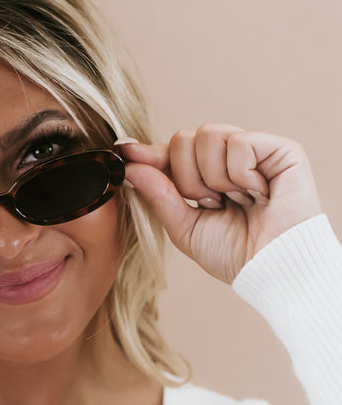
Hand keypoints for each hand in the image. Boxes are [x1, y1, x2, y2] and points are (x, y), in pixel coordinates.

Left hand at [117, 125, 321, 283]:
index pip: (171, 153)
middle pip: (182, 139)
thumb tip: (129, 165)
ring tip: (238, 200)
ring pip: (207, 135)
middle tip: (213, 204)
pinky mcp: (279, 148)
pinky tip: (259, 193)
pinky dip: (242, 174)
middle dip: (189, 179)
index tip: (125, 152)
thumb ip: (158, 195)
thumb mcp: (185, 227)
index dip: (149, 154)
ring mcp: (254, 150)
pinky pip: (238, 142)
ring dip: (215, 179)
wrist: (271, 268)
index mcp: (206, 177)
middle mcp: (228, 159)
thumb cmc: (234, 254)